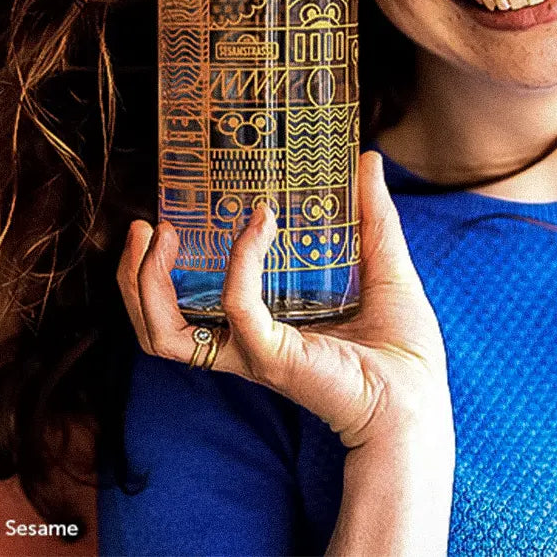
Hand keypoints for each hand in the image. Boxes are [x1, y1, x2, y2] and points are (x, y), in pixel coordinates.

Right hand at [117, 151, 451, 450]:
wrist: (422, 398)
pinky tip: (261, 222)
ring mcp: (254, 353)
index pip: (187, 309)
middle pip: (158, 326)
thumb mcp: (384, 265)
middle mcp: (246, 343)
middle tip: (146, 227)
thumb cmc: (403, 348)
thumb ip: (371, 214)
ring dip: (148, 283)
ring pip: (166, 334)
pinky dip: (240, 260)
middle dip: (134, 279)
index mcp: (260, 328)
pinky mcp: (273, 357)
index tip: (168, 218)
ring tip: (159, 233)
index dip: (160, 271)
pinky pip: (237, 306)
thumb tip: (367, 159)